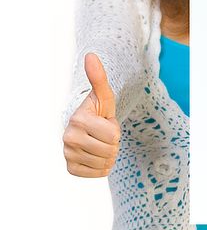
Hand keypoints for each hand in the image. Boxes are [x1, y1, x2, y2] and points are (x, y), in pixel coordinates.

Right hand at [63, 53, 120, 177]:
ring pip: (105, 163)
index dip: (115, 129)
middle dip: (113, 142)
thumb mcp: (103, 95)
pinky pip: (97, 174)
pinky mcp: (70, 168)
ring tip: (100, 143)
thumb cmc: (98, 110)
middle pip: (110, 150)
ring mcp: (68, 154)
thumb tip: (91, 55)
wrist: (86, 127)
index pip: (113, 135)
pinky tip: (96, 155)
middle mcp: (69, 138)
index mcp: (78, 120)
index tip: (105, 122)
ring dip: (109, 154)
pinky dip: (102, 167)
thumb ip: (98, 77)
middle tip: (104, 134)